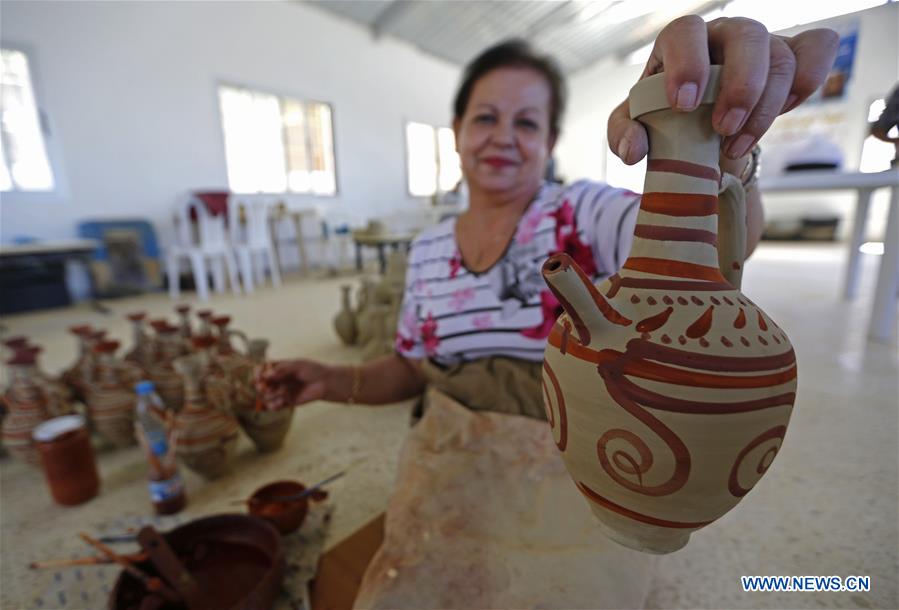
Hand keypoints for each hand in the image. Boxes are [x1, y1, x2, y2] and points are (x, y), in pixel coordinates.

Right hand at [255, 359, 333, 409]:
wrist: (325, 383)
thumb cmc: (312, 370)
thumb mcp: (297, 365)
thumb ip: (282, 370)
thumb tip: (265, 375)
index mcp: (278, 368)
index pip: (261, 370)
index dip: (257, 374)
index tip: (258, 377)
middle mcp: (277, 379)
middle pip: (260, 385)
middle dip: (261, 387)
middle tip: (265, 388)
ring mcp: (281, 391)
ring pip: (266, 396)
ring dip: (272, 395)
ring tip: (283, 392)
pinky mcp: (286, 402)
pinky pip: (274, 406)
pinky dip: (275, 405)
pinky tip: (283, 402)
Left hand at [609, 16, 838, 163]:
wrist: (702, 135)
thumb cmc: (665, 120)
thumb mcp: (634, 128)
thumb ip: (622, 134)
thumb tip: (632, 150)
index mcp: (680, 42)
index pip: (686, 31)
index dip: (688, 63)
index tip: (684, 104)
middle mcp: (723, 35)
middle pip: (747, 35)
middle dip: (740, 86)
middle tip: (722, 129)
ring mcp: (762, 43)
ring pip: (781, 56)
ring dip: (765, 107)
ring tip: (736, 145)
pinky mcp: (793, 56)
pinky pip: (818, 47)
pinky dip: (809, 79)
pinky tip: (786, 110)